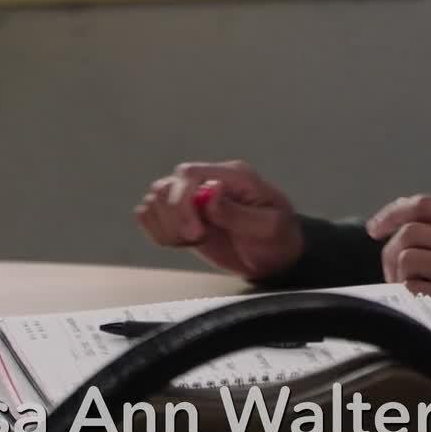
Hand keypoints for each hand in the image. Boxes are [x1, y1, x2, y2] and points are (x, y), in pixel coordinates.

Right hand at [135, 161, 303, 280]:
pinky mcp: (183, 216)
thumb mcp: (267, 228)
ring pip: (155, 200)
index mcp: (233, 176)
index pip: (189, 174)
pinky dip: (159, 231)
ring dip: (167, 226)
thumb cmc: (278, 239)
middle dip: (174, 218)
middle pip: (166, 186)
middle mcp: (209, 181)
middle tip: (196, 238)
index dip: (183, 202)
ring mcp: (194, 199)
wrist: (276, 257)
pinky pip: (151, 215)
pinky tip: (181, 242)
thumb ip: (236, 211)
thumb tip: (212, 190)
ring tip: (192, 240)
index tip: (196, 233)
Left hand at [368, 194, 430, 377]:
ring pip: (407, 263)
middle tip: (395, 275)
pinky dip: (410, 303)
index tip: (376, 229)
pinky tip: (423, 309)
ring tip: (411, 294)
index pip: (426, 205)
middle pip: (410, 234)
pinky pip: (414, 295)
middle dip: (391, 255)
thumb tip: (403, 229)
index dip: (392, 213)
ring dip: (399, 281)